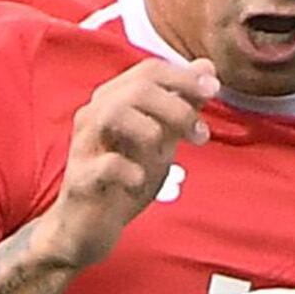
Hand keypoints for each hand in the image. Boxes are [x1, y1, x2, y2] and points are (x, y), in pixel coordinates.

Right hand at [39, 56, 219, 266]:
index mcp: (113, 100)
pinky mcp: (80, 179)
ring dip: (152, 129)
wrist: (87, 226)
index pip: (150, 70)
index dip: (185, 77)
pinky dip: (129, 170)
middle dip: (177, 107)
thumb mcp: (161, 138)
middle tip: (200, 134)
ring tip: (166, 153)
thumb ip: (181, 104)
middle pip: (137, 88)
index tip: (214, 90)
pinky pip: (105, 165)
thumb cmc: (123, 178)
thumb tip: (206, 67)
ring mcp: (84, 146)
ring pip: (114, 113)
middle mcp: (94, 115)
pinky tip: (140, 180)